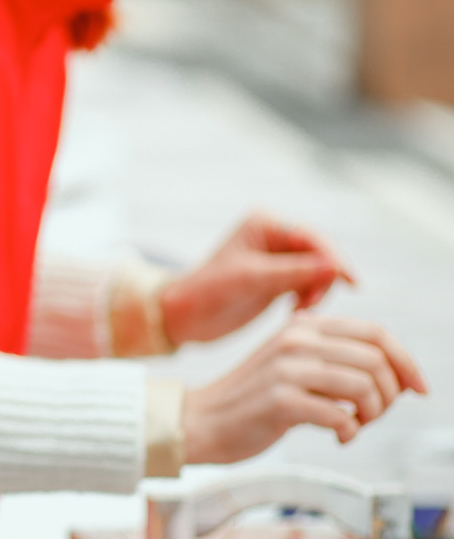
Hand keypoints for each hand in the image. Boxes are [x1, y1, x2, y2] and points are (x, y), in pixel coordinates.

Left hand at [161, 214, 353, 345]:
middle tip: (307, 305)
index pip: (311, 237)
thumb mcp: (252, 279)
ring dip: (316, 291)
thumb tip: (335, 265)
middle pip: (321, 254)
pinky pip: (311, 285)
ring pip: (319, 272)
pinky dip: (310, 298)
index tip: (351, 283)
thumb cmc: (211, 290)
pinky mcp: (280, 279)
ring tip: (297, 310)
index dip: (334, 259)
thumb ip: (294, 272)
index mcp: (264, 223)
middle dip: (323, 279)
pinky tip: (294, 311)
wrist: (188, 315)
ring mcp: (278, 257)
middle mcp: (274, 235)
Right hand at [182, 313, 426, 462]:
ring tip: (355, 425)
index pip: (374, 332)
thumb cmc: (255, 398)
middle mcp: (295, 340)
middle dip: (388, 396)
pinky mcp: (281, 401)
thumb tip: (400, 377)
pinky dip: (350, 432)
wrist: (203, 419)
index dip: (407, 361)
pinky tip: (338, 436)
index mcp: (302, 326)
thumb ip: (338, 359)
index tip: (419, 388)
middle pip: (376, 362)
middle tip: (372, 415)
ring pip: (364, 387)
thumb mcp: (294, 362)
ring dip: (372, 415)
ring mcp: (286, 369)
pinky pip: (341, 417)